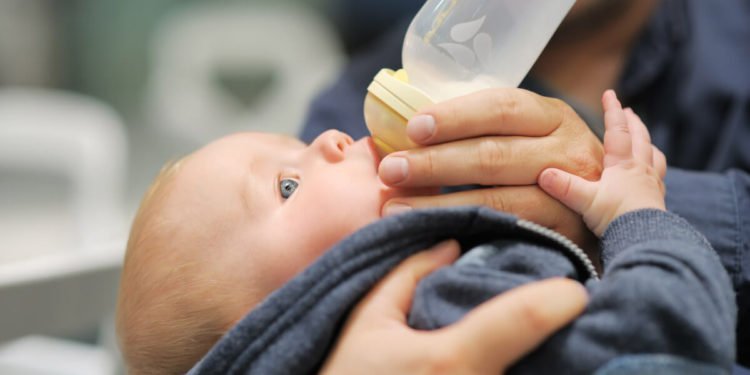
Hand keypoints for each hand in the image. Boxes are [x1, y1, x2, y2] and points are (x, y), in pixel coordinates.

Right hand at [321, 241, 588, 374]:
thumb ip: (407, 276)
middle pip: (541, 357)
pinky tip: (518, 362)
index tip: (574, 291)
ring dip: (543, 360)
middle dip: (554, 334)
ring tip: (543, 341)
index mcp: (450, 356)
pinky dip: (522, 372)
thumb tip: (449, 243)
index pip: (523, 319)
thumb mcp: (366, 321)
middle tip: (559, 315)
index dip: (556, 299)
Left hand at [378, 88, 602, 247]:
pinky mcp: (566, 232)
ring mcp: (571, 193)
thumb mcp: (526, 136)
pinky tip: (436, 230)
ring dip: (441, 202)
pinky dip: (468, 229)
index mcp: (551, 116)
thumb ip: (483, 130)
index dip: (454, 117)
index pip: (500, 107)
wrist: (602, 214)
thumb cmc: (544, 168)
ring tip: (396, 207)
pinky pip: (510, 229)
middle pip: (495, 153)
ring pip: (499, 197)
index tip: (412, 128)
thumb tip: (411, 131)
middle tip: (390, 171)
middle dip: (435, 162)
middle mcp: (568, 150)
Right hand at [538, 91, 666, 235]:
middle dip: (633, 123)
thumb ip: (563, 186)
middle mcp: (641, 170)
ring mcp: (652, 185)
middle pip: (640, 138)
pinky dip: (655, 170)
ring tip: (645, 141)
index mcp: (622, 164)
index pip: (617, 130)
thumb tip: (543, 173)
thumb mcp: (585, 201)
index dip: (612, 111)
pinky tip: (651, 175)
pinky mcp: (657, 202)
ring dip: (648, 145)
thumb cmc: (616, 218)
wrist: (644, 239)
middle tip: (629, 112)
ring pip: (654, 157)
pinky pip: (659, 179)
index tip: (610, 94)